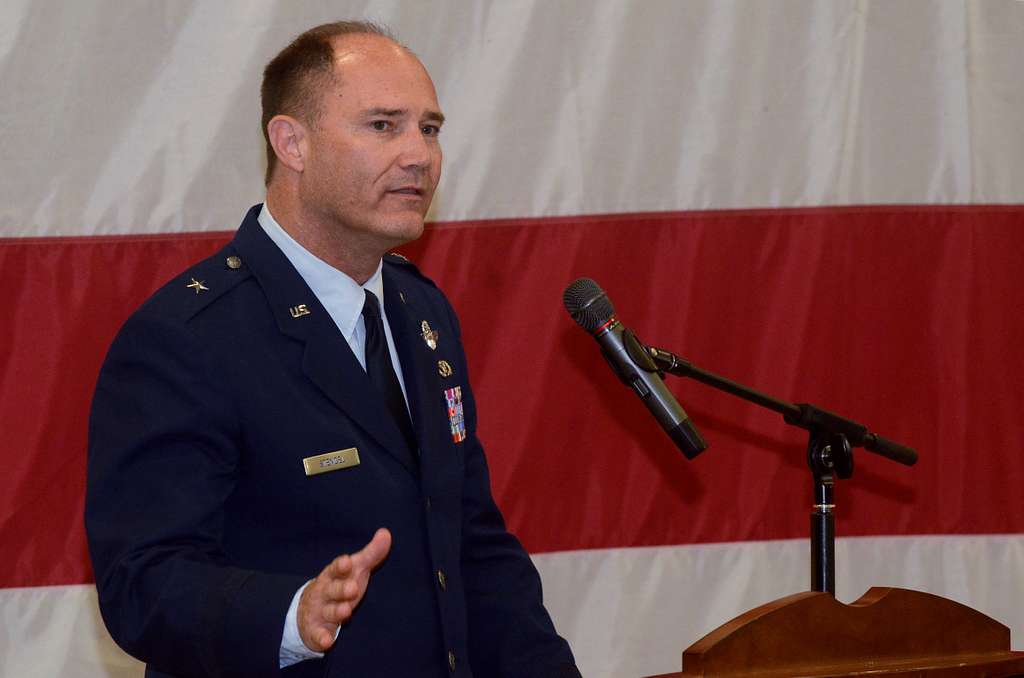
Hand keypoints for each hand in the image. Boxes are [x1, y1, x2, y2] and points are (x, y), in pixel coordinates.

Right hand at [297, 527, 391, 651]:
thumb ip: (371, 554)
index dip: (341, 566)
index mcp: (333, 575)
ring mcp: (320, 611)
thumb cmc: (339, 584)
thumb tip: (386, 533)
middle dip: (341, 589)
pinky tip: (328, 641)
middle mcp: (325, 592)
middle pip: (332, 590)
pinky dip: (322, 638)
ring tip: (346, 611)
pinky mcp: (317, 630)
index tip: (347, 562)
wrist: (309, 609)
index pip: (336, 568)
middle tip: (352, 588)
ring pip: (328, 611)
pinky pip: (319, 635)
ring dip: (336, 611)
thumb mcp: (355, 569)